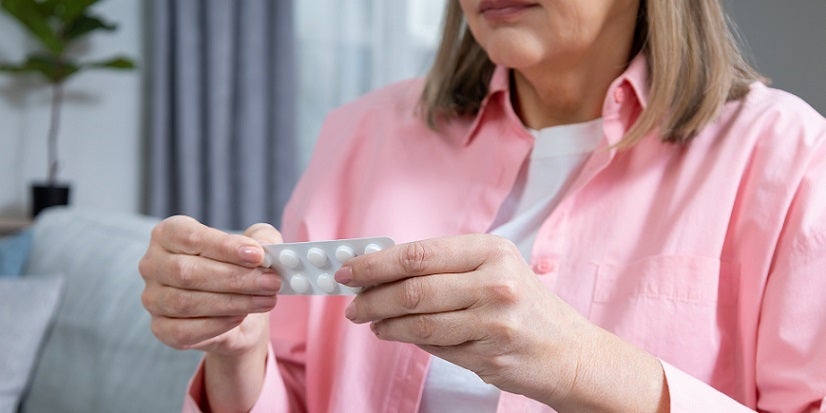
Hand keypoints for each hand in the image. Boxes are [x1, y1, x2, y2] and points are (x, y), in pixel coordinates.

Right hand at [139, 215, 282, 356]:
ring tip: (266, 299)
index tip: (257, 255)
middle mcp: (152, 264)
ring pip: (186, 302)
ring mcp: (152, 298)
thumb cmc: (240, 268)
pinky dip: (216, 325)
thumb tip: (265, 251)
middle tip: (271, 282)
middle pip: (187, 272)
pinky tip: (240, 317)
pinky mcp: (160, 328)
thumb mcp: (256, 246)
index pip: (191, 238)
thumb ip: (262, 240)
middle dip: (235, 278)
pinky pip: (183, 330)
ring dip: (232, 302)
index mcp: (168, 233)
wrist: (237, 311)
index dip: (224, 247)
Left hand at [335, 234, 667, 410]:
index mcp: (492, 251)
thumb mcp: (495, 268)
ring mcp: (493, 323)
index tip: (348, 269)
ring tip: (370, 322)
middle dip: (372, 297)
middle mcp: (495, 284)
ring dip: (384, 324)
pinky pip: (435, 347)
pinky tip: (399, 335)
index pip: (419, 254)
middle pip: (413, 290)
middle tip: (351, 304)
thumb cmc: (524, 304)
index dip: (376, 263)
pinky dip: (410, 341)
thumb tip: (381, 268)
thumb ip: (445, 265)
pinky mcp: (489, 356)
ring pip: (419, 323)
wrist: (569, 352)